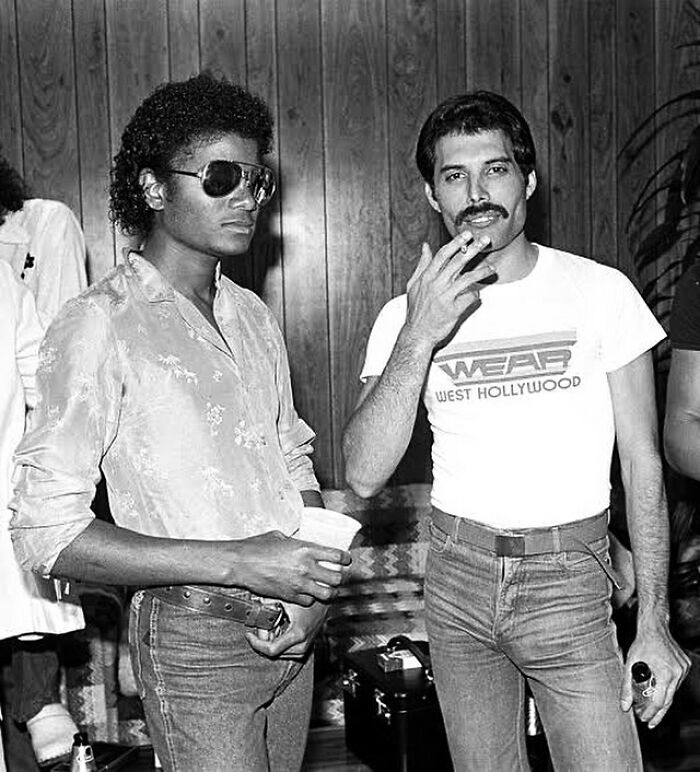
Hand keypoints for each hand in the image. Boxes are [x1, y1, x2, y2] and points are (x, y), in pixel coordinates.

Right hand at [226, 531, 350, 605]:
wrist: (240, 563)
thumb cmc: (257, 547)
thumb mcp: (280, 537)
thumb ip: (296, 542)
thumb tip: (302, 544)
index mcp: (306, 549)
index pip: (337, 556)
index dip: (345, 559)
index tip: (345, 560)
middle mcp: (306, 567)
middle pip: (337, 578)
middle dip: (339, 578)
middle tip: (335, 576)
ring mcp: (298, 584)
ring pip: (327, 594)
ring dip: (329, 591)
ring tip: (326, 588)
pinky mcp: (289, 596)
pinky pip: (309, 601)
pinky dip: (310, 598)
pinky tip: (306, 593)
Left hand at [245, 601, 328, 658]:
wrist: (326, 599)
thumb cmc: (309, 597)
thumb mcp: (285, 598)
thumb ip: (268, 603)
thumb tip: (254, 607)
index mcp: (297, 634)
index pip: (270, 650)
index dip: (256, 643)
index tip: (249, 635)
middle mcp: (302, 644)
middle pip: (273, 652)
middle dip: (263, 640)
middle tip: (261, 624)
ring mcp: (304, 647)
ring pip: (279, 652)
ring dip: (271, 640)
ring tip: (272, 624)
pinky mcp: (305, 646)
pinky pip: (286, 650)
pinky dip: (279, 641)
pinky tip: (279, 627)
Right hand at [404, 230, 494, 349]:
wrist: (418, 333)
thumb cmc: (416, 310)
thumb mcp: (414, 285)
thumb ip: (422, 264)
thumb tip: (425, 246)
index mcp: (427, 277)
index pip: (443, 255)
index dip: (456, 243)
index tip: (467, 234)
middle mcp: (436, 285)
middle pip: (457, 262)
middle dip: (473, 249)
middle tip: (485, 240)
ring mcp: (445, 297)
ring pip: (467, 279)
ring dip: (481, 272)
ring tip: (491, 268)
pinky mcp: (453, 310)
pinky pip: (469, 298)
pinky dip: (475, 295)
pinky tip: (478, 295)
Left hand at [620, 617, 690, 727]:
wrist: (654, 626)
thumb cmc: (642, 643)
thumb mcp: (630, 664)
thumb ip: (626, 686)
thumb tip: (624, 706)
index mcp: (666, 674)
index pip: (659, 701)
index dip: (651, 713)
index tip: (643, 719)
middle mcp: (677, 673)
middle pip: (668, 700)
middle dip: (657, 712)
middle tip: (647, 720)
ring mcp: (683, 669)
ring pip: (672, 691)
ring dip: (662, 700)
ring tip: (649, 707)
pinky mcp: (685, 665)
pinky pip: (676, 682)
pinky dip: (667, 688)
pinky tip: (659, 691)